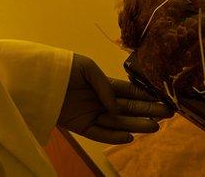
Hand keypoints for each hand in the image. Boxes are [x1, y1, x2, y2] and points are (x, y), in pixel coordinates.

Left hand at [57, 54, 173, 143]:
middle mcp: (99, 100)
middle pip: (127, 109)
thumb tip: (116, 106)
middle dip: (147, 112)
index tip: (162, 100)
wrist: (36, 78)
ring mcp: (90, 113)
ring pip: (117, 122)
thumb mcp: (86, 68)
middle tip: (167, 115)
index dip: (145, 97)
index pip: (127, 92)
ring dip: (135, 125)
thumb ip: (104, 85)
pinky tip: (129, 136)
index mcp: (102, 84)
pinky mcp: (78, 125)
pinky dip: (113, 136)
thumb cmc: (62, 68)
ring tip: (154, 126)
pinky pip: (98, 133)